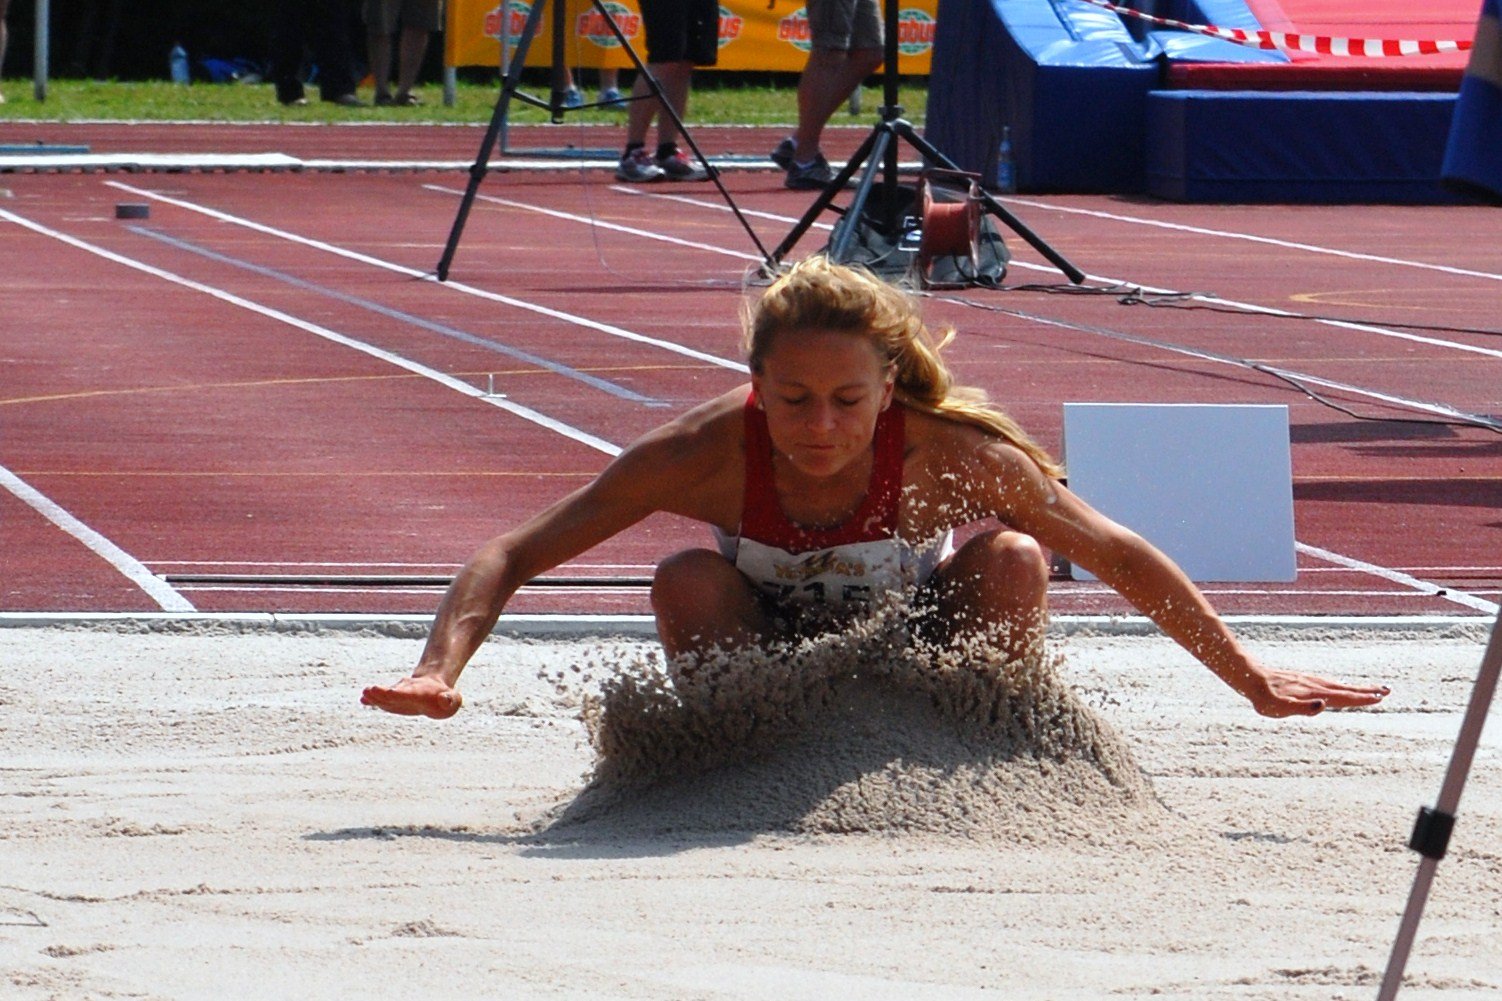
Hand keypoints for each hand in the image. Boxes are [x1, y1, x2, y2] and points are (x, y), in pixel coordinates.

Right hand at [361, 674, 462, 718]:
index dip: (401, 693)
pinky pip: (381, 699)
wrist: (433, 690)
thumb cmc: (444, 699)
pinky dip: (373, 700)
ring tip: (364, 694)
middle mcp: (406, 691)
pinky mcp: (392, 700)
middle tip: (371, 689)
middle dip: (383, 692)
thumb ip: (451, 700)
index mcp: (421, 693)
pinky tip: (363, 700)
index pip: (410, 693)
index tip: (390, 692)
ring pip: (385, 696)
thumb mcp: (453, 700)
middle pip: (394, 692)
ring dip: (375, 696)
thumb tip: (445, 700)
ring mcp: (398, 695)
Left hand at [1247, 668, 1388, 717]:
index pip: (1343, 697)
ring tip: (1374, 689)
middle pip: (1346, 689)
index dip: (1361, 699)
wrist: (1251, 678)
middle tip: (1387, 691)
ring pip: (1340, 685)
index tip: (1380, 698)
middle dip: (1367, 692)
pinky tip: (1343, 688)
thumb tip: (1323, 705)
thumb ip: (1302, 708)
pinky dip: (1343, 686)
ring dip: (1358, 688)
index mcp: (1315, 694)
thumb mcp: (1279, 708)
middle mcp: (1316, 686)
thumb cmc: (1264, 698)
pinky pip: (1330, 683)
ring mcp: (1311, 682)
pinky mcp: (1304, 681)